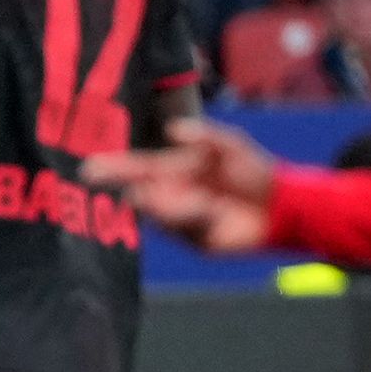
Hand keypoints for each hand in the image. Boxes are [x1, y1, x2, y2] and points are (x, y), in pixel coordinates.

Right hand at [84, 115, 281, 252]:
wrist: (280, 206)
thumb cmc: (254, 171)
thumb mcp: (231, 144)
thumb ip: (204, 135)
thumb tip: (172, 132)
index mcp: (173, 171)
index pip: (134, 169)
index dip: (112, 169)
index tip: (89, 168)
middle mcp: (171, 195)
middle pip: (140, 196)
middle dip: (144, 197)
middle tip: (157, 195)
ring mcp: (181, 219)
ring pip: (161, 216)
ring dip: (179, 209)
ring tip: (209, 204)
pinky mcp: (194, 240)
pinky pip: (184, 230)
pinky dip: (198, 220)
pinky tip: (217, 214)